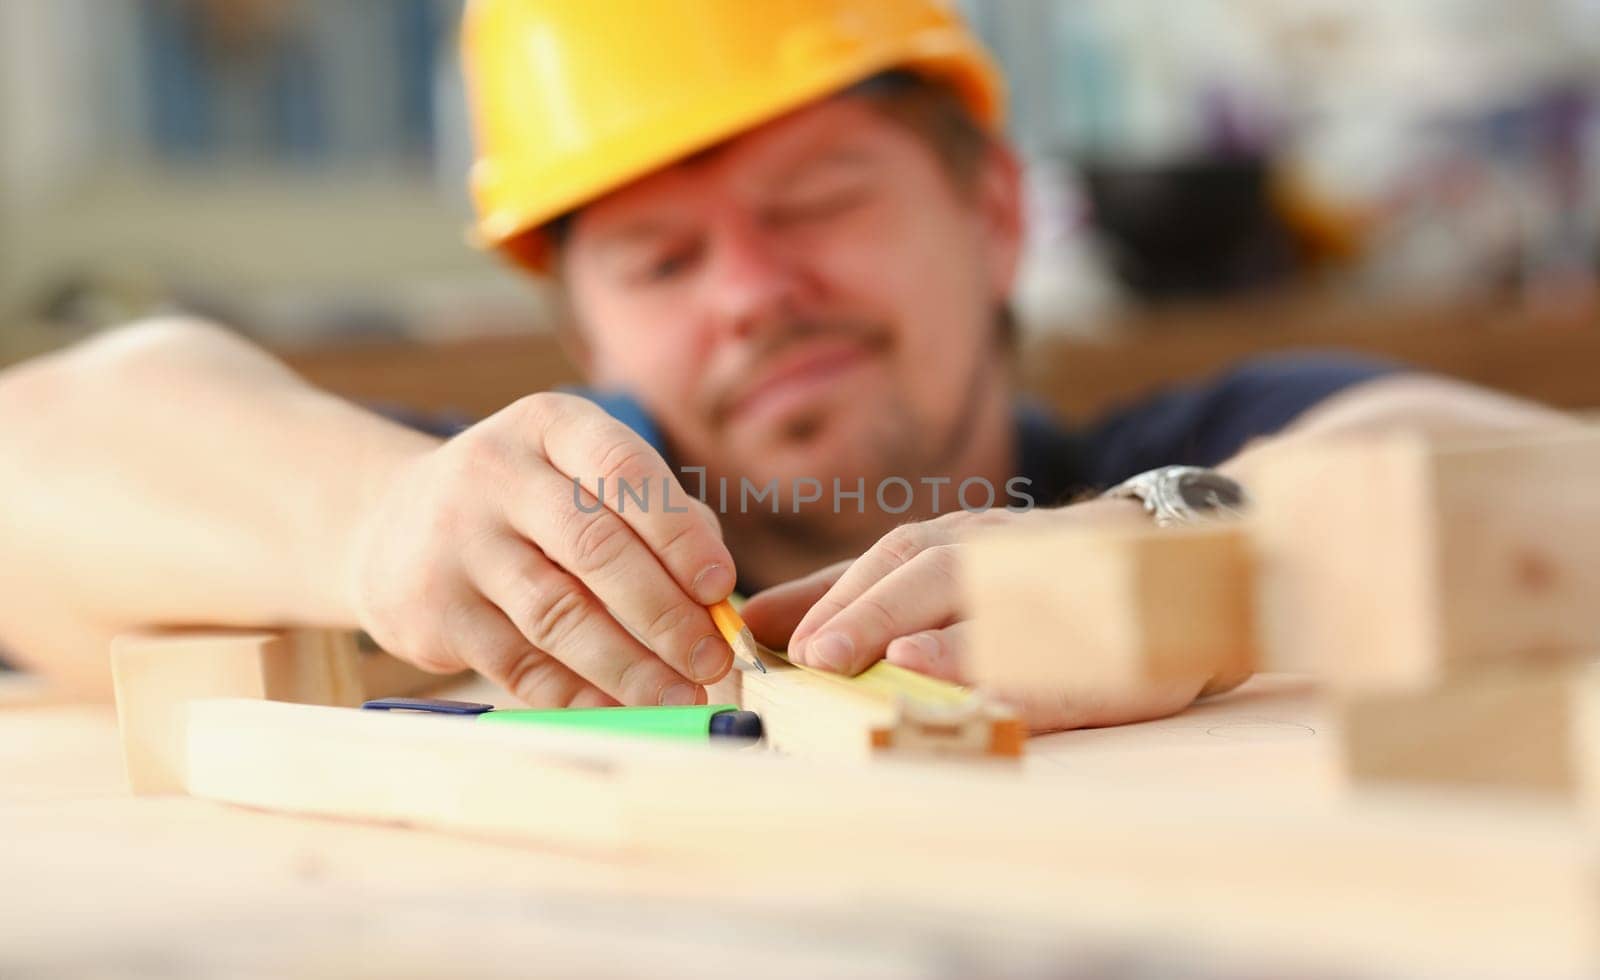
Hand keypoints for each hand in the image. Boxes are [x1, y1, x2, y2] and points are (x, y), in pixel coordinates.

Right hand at [345, 393, 736, 706]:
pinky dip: (580, 694)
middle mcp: (495, 473)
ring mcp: (457, 543)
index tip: (720, 587)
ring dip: (630, 666)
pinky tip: (624, 708)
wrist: (392, 526)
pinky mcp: (434, 612)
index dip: (678, 533)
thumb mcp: (582, 476)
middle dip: (665, 612)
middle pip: (595, 548)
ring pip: (558, 616)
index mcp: (548, 425)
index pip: (623, 469)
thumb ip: (658, 517)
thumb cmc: (528, 504)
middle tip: (711, 659)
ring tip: (681, 696)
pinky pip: (520, 664)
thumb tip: (717, 594)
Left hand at [741, 500, 1220, 730]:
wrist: (1182, 559)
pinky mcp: (1108, 636)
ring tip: (880, 660)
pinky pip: (1059, 651)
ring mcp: (1057, 588)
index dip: (825, 598)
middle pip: (926, 571)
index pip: (886, 561)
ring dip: (928, 631)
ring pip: (991, 601)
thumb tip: (764, 620)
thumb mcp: (951, 569)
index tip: (762, 637)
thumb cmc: (1041, 574)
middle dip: (865, 611)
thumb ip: (865, 593)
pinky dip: (1014, 671)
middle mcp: (1003, 554)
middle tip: (814, 655)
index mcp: (962, 542)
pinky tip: (971, 687)